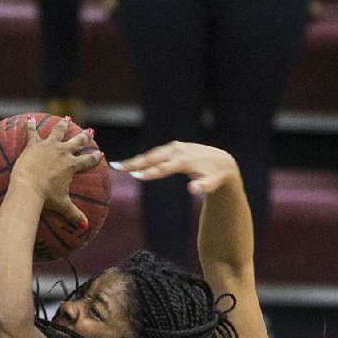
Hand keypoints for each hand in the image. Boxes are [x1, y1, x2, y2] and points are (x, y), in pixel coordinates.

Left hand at [10, 116, 101, 227]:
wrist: (28, 187)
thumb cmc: (46, 197)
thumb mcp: (62, 206)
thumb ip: (74, 215)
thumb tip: (85, 227)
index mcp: (72, 165)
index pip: (88, 160)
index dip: (95, 157)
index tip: (100, 154)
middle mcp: (63, 152)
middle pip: (77, 142)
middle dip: (85, 137)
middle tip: (90, 132)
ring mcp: (49, 146)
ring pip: (59, 132)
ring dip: (63, 126)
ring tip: (67, 119)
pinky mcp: (34, 144)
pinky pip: (32, 132)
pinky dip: (30, 125)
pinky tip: (30, 119)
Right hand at [112, 140, 239, 195]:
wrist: (221, 162)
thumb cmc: (215, 177)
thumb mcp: (212, 184)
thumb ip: (203, 187)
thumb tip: (193, 189)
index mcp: (184, 160)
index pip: (163, 167)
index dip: (149, 172)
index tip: (135, 176)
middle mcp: (177, 151)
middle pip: (152, 157)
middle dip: (134, 162)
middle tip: (116, 167)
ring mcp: (174, 148)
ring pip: (151, 154)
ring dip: (134, 160)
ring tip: (118, 166)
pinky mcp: (173, 148)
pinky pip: (155, 154)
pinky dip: (142, 159)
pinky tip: (130, 164)